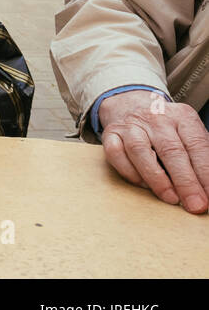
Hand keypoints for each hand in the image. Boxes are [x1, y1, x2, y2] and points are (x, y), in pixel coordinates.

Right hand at [98, 89, 208, 213]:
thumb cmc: (167, 129)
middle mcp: (155, 117)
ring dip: (157, 179)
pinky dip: (129, 172)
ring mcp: (130, 124)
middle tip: (194, 205)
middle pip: (171, 150)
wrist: (132, 105)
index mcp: (182, 116)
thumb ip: (200, 156)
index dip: (205, 173)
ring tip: (170, 198)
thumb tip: (208, 187)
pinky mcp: (110, 133)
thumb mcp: (189, 133)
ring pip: (140, 150)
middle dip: (185, 182)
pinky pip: (116, 154)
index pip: (197, 145)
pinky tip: (143, 184)